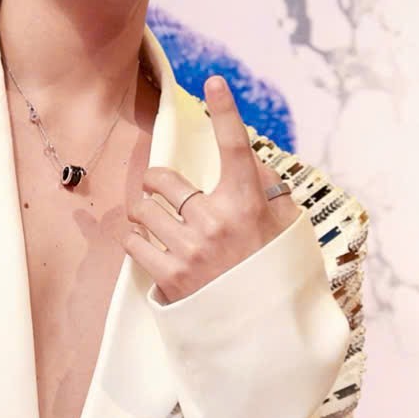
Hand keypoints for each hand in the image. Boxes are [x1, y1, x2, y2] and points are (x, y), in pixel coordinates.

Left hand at [123, 74, 301, 304]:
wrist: (265, 335)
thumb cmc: (274, 275)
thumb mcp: (286, 228)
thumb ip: (269, 190)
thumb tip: (250, 160)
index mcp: (249, 204)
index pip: (237, 146)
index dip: (225, 110)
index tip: (214, 81)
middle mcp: (217, 222)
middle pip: (162, 179)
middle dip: (157, 184)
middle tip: (165, 195)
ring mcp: (191, 250)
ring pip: (141, 211)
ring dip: (144, 215)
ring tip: (159, 227)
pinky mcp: (170, 277)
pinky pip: (132, 243)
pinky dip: (135, 242)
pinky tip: (151, 248)